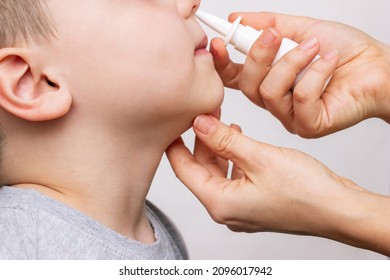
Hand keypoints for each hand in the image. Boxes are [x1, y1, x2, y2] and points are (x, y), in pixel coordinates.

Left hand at [166, 115, 389, 255]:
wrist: (337, 208)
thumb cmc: (304, 191)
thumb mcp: (258, 157)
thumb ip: (224, 140)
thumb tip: (199, 124)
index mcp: (220, 203)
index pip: (183, 171)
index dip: (175, 146)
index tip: (171, 125)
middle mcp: (227, 209)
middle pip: (200, 170)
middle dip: (201, 141)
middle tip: (204, 114)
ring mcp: (241, 207)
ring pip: (218, 171)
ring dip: (219, 147)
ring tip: (223, 122)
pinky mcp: (255, 201)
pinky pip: (234, 176)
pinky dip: (233, 156)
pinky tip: (240, 138)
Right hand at [211, 12, 389, 136]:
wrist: (379, 67)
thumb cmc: (345, 51)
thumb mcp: (301, 29)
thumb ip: (268, 25)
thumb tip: (237, 18)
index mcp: (270, 79)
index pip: (235, 76)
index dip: (222, 62)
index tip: (219, 41)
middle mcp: (276, 101)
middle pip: (247, 86)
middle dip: (258, 56)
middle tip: (274, 35)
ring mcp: (290, 116)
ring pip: (269, 93)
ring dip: (291, 63)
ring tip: (313, 46)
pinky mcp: (308, 125)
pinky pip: (299, 100)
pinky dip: (314, 74)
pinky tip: (329, 62)